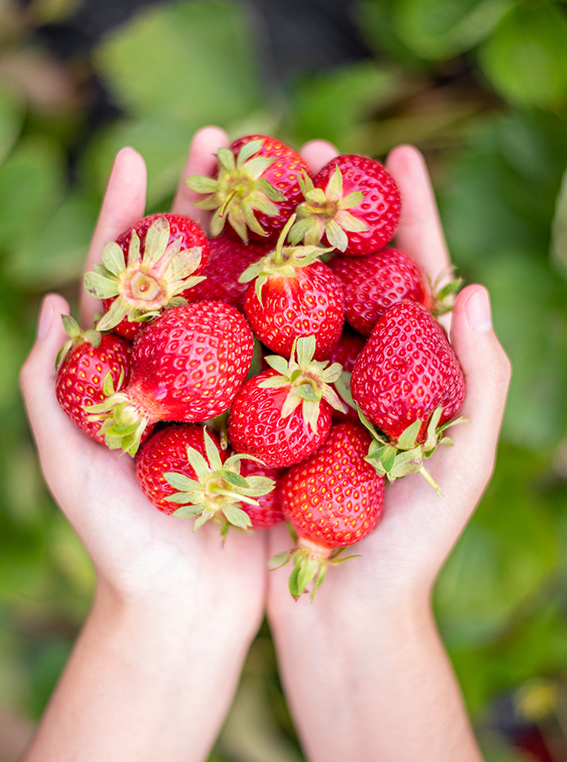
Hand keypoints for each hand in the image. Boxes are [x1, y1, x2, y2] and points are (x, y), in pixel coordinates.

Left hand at [20, 128, 266, 639]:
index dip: (131, 214)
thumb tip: (54, 301)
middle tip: (233, 137)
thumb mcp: (69, 465)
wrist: (186, 612)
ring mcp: (238, 387)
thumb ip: (51, 389)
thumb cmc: (119, 545)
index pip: (128, 276)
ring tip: (294, 179)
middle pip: (199, 269)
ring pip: (255, 299)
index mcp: (133, 368)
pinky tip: (335, 260)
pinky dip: (313, 307)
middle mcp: (189, 367)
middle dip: (211, 203)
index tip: (140, 155)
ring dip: (271, 237)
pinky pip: (298, 354)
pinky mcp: (280, 417)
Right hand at [267, 142, 510, 613]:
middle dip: (325, 207)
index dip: (410, 212)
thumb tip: (478, 287)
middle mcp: (357, 367)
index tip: (398, 153)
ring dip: (268, 239)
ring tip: (247, 183)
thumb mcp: (462, 463)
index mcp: (412, 369)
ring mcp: (304, 387)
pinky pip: (241, 351)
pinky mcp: (258, 416)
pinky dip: (226, 305)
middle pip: (342, 270)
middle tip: (302, 146)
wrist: (343, 616)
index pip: (416, 276)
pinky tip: (205, 261)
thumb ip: (481, 381)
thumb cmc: (413, 545)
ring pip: (284, 300)